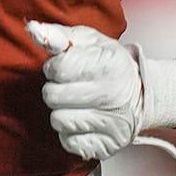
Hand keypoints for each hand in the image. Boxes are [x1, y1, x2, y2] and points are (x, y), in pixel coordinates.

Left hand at [27, 21, 145, 159]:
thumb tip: (33, 30)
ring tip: (75, 103)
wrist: (142, 94)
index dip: (54, 67)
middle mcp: (112, 95)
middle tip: (70, 86)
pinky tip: (82, 120)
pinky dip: (70, 132)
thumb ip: (58, 35)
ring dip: (60, 111)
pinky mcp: (107, 145)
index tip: (64, 67)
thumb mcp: (89, 41)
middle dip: (55, 89)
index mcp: (108, 65)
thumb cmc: (109, 64)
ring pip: (57, 120)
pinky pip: (68, 142)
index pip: (58, 68)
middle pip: (53, 96)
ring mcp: (111, 124)